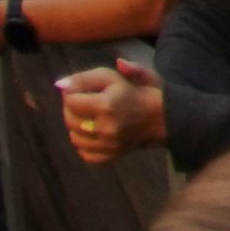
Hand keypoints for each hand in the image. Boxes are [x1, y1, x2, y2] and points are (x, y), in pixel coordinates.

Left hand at [55, 56, 169, 162]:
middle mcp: (104, 127)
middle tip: (85, 100)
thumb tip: (61, 84)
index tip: (82, 88)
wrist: (168, 118)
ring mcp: (107, 144)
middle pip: (69, 119)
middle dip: (72, 108)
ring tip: (89, 116)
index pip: (70, 100)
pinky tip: (94, 132)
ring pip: (74, 137)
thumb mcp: (121, 74)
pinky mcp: (110, 156)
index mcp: (107, 104)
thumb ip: (94, 75)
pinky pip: (85, 153)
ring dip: (77, 125)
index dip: (72, 92)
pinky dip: (84, 143)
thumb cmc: (147, 92)